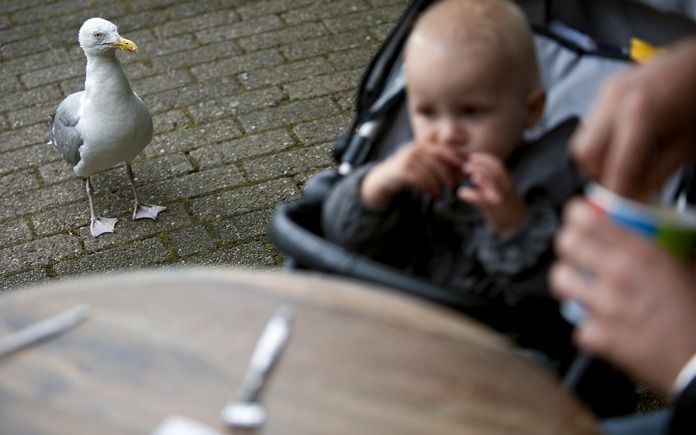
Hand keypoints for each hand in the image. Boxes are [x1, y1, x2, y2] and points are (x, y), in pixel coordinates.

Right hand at [360, 142, 463, 210]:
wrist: (384, 178)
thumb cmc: (408, 171)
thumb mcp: (422, 162)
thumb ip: (438, 161)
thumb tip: (462, 165)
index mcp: (422, 145)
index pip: (442, 148)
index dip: (454, 156)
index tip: (463, 167)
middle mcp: (415, 149)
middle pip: (437, 159)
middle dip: (447, 172)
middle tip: (453, 185)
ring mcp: (407, 159)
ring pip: (429, 171)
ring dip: (438, 184)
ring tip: (441, 193)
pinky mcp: (402, 171)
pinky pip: (420, 179)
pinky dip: (429, 188)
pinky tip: (433, 194)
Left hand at [457, 152, 526, 236]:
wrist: (517, 225)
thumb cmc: (505, 206)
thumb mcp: (501, 190)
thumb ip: (490, 181)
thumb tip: (472, 170)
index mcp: (508, 181)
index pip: (498, 164)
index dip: (484, 158)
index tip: (472, 157)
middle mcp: (506, 188)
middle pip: (494, 170)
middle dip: (479, 165)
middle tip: (465, 166)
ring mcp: (501, 198)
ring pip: (491, 181)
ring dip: (477, 174)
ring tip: (466, 175)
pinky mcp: (494, 209)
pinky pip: (480, 198)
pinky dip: (468, 193)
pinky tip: (461, 192)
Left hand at [550, 199, 695, 393]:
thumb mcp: (688, 266)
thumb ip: (660, 246)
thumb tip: (646, 231)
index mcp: (641, 253)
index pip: (587, 218)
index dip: (576, 214)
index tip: (577, 217)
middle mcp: (618, 275)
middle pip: (566, 244)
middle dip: (569, 244)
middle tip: (576, 249)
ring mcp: (605, 307)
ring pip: (560, 280)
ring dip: (569, 281)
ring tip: (580, 285)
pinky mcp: (600, 338)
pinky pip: (577, 325)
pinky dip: (588, 326)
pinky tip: (601, 324)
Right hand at [570, 38, 695, 197]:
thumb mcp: (686, 147)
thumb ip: (655, 175)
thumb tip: (633, 196)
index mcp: (639, 116)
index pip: (614, 170)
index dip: (616, 195)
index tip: (618, 208)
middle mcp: (615, 101)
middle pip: (584, 155)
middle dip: (598, 175)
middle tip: (620, 184)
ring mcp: (606, 93)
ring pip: (581, 140)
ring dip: (597, 159)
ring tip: (623, 163)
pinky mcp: (605, 89)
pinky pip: (591, 125)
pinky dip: (602, 141)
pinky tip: (624, 143)